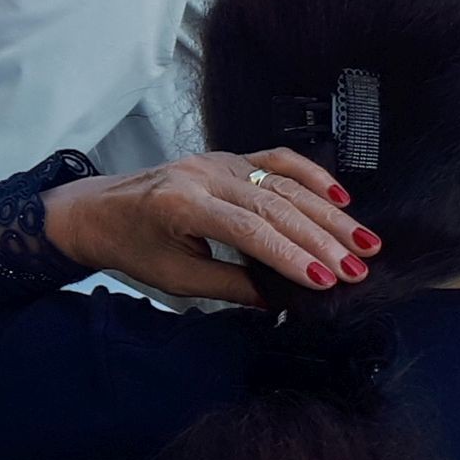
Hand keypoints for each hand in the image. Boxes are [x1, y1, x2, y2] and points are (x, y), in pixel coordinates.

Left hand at [40, 149, 371, 306]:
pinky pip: (275, 160)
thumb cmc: (131, 246)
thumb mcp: (176, 278)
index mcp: (183, 204)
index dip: (291, 256)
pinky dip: (311, 176)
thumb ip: (231, 287)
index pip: (250, 231)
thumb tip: (283, 301)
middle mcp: (204, 175)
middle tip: (360, 267)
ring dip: (328, 213)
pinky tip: (340, 198)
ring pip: (283, 183)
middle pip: (274, 205)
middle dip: (322, 239)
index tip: (327, 281)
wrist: (95, 210)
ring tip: (364, 241)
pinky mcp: (226, 158)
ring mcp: (217, 161)